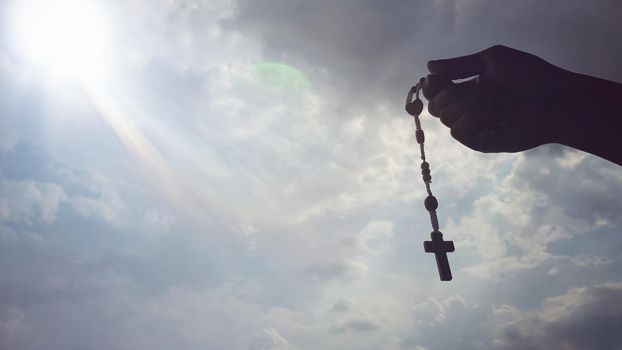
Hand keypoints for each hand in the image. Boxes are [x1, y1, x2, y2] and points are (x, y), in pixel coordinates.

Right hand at [422, 45, 569, 152]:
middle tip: (471, 86)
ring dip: (468, 102)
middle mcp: (467, 107)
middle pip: (435, 106)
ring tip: (495, 98)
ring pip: (445, 117)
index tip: (435, 79)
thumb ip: (459, 65)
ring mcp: (473, 126)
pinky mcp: (479, 142)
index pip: (436, 91)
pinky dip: (471, 119)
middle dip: (447, 93)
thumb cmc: (529, 76)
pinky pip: (457, 132)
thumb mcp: (491, 60)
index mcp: (468, 88)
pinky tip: (492, 112)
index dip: (431, 86)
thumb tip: (428, 66)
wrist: (553, 100)